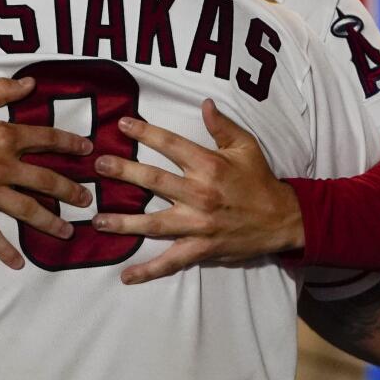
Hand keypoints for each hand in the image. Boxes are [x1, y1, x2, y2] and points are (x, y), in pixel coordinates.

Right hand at [0, 77, 93, 269]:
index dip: (70, 144)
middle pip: (46, 181)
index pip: (47, 140)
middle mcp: (2, 166)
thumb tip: (31, 83)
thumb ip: (3, 89)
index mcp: (5, 137)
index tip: (87, 151)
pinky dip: (5, 251)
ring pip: (27, 210)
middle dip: (70, 191)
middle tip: (87, 199)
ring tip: (68, 231)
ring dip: (50, 222)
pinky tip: (19, 264)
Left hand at [92, 99, 303, 283]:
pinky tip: (126, 276)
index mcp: (209, 166)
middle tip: (98, 166)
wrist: (283, 220)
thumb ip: (222, 126)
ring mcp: (199, 224)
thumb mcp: (246, 147)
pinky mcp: (201, 248)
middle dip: (124, 173)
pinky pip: (172, 262)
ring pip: (155, 223)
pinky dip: (149, 271)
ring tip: (97, 220)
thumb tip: (204, 103)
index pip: (171, 145)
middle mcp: (200, 194)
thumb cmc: (260, 180)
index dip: (145, 133)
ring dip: (124, 222)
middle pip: (154, 182)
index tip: (122, 125)